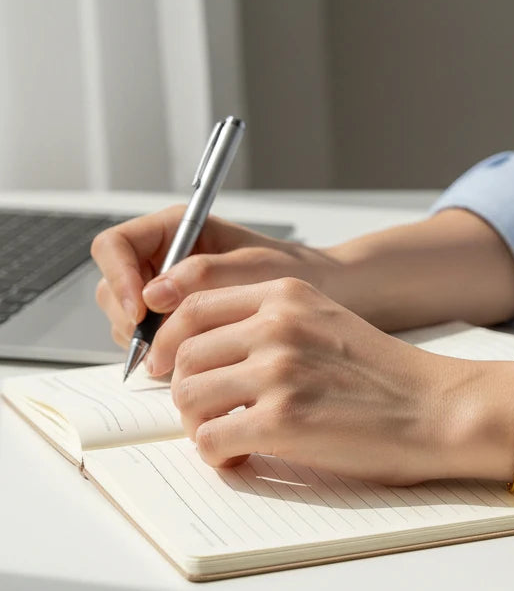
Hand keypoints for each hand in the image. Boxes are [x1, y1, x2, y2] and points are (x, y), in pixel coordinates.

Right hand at [92, 207, 344, 346]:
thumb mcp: (252, 268)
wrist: (323, 295)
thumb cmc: (293, 273)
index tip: (141, 310)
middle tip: (161, 344)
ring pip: (126, 319)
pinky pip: (149, 339)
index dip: (119, 278)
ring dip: (146, 339)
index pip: (114, 247)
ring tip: (189, 350)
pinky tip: (196, 360)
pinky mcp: (176, 322)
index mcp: (176, 229)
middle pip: (113, 286)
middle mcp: (164, 259)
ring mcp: (166, 292)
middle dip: (129, 317)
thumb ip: (203, 275)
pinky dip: (162, 353)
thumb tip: (154, 295)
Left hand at [152, 277, 482, 483]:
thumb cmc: (389, 377)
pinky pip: (210, 440)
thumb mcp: (329, 323)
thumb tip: (211, 355)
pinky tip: (245, 458)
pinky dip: (218, 455)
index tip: (171, 368)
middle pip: (184, 355)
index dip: (171, 342)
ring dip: (198, 424)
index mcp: (287, 295)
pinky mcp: (281, 420)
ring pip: (188, 398)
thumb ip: (273, 325)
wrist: (438, 409)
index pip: (193, 306)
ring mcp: (278, 371)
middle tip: (206, 414)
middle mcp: (277, 325)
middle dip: (184, 391)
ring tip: (228, 438)